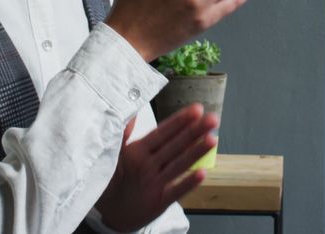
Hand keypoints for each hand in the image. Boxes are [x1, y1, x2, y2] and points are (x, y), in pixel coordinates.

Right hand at [96, 104, 218, 231]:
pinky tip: (203, 172)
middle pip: (174, 146)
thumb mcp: (117, 154)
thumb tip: (134, 112)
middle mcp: (146, 166)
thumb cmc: (117, 179)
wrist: (110, 214)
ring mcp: (153, 184)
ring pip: (179, 165)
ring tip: (213, 139)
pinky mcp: (159, 202)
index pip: (162, 132)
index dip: (180, 121)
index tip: (197, 109)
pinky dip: (189, 182)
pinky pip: (177, 191)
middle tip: (212, 119)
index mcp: (136, 151)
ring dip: (196, 152)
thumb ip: (125, 133)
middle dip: (194, 131)